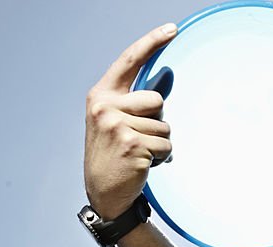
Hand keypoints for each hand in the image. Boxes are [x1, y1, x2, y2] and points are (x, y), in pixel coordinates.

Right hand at [84, 24, 176, 219]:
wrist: (104, 193)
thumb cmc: (114, 154)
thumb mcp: (113, 121)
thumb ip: (132, 101)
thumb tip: (165, 79)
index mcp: (101, 96)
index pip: (130, 60)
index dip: (152, 42)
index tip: (172, 28)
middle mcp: (106, 106)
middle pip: (157, 99)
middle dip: (156, 121)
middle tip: (138, 139)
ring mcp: (118, 125)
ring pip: (165, 126)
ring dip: (159, 143)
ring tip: (139, 154)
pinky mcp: (133, 144)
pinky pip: (166, 145)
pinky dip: (162, 158)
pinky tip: (142, 164)